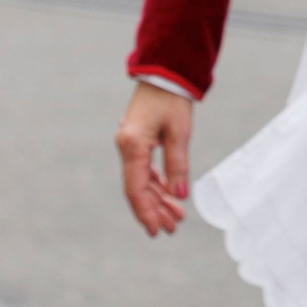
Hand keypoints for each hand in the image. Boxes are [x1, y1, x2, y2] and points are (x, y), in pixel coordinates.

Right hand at [116, 82, 194, 235]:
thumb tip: (180, 196)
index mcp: (133, 147)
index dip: (146, 212)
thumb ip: (178, 165)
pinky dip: (157, 184)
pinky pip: (145, 170)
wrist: (164, 75)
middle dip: (155, 210)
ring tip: (177, 217)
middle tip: (172, 229)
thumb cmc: (172, 100)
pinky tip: (170, 196)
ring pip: (142, 181)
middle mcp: (127, 149)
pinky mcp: (138, 142)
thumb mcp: (180, 133)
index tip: (157, 231)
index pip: (136, 188)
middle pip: (138, 189)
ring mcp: (130, 146)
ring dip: (158, 199)